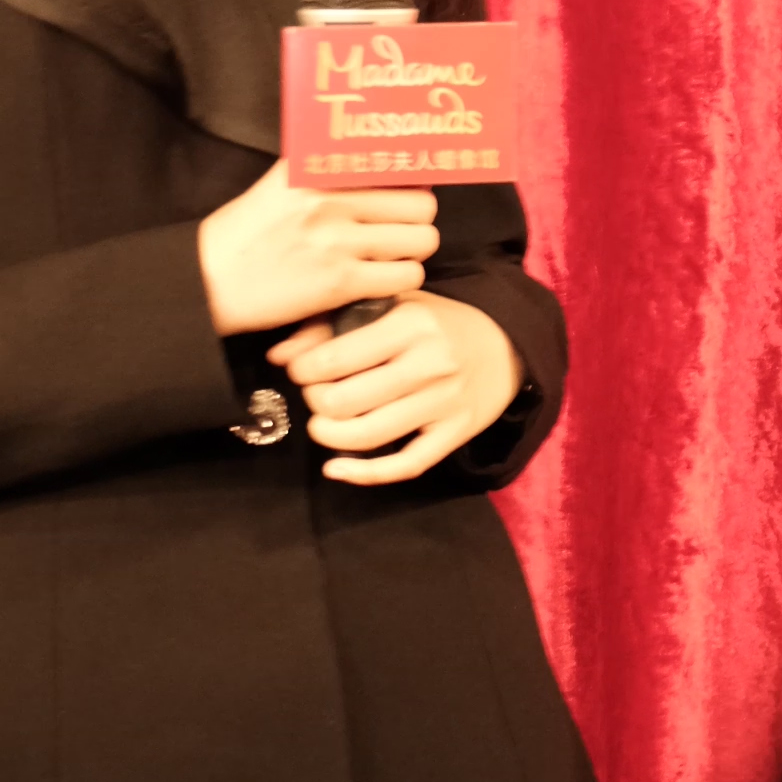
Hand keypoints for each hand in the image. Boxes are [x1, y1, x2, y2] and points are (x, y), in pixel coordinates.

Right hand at [196, 161, 437, 335]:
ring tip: (392, 256)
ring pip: (421, 240)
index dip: (412, 179)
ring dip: (412, 252)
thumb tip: (369, 155)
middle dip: (417, 219)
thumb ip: (323, 167)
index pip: (394, 162)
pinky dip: (400, 281)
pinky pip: (404, 277)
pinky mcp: (340, 281)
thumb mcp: (281, 184)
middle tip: (400, 229)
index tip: (408, 190)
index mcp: (318, 168)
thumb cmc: (245, 233)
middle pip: (421, 203)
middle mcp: (332, 198)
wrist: (209, 280)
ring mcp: (339, 240)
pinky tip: (380, 280)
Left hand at [269, 290, 524, 483]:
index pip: (333, 359)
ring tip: (321, 426)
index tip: (299, 370)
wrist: (505, 345)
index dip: (303, 371)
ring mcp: (444, 402)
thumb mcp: (388, 307)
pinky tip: (336, 468)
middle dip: (316, 403)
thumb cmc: (434, 323)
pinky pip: (405, 464)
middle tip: (314, 397)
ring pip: (369, 435)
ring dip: (329, 436)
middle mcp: (429, 363)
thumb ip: (329, 323)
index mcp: (409, 323)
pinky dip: (364, 474)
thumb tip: (277, 354)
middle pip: (344, 401)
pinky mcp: (455, 434)